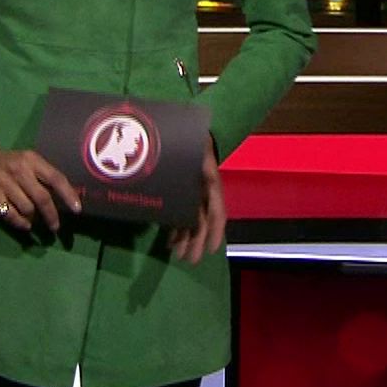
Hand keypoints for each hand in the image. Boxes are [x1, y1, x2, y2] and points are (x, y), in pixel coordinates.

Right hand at [0, 141, 81, 232]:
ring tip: (33, 221)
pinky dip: (19, 223)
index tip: (77, 210)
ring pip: (27, 208)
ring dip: (33, 219)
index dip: (68, 195)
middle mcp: (20, 169)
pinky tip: (24, 224)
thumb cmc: (6, 163)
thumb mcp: (25, 162)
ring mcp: (5, 181)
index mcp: (32, 160)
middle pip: (42, 197)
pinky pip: (10, 213)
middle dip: (52, 215)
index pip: (55, 178)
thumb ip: (42, 177)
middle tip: (55, 227)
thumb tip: (64, 198)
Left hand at [169, 134, 224, 264]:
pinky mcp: (180, 192)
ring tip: (179, 256)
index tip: (212, 248)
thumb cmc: (186, 138)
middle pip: (202, 220)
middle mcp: (203, 188)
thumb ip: (188, 170)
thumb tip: (179, 191)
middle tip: (190, 260)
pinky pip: (181, 213)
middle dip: (197, 241)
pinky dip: (177, 228)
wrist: (179, 126)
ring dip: (187, 238)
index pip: (217, 210)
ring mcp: (192, 191)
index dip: (215, 230)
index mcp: (209, 180)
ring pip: (192, 220)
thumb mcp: (193, 154)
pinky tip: (170, 242)